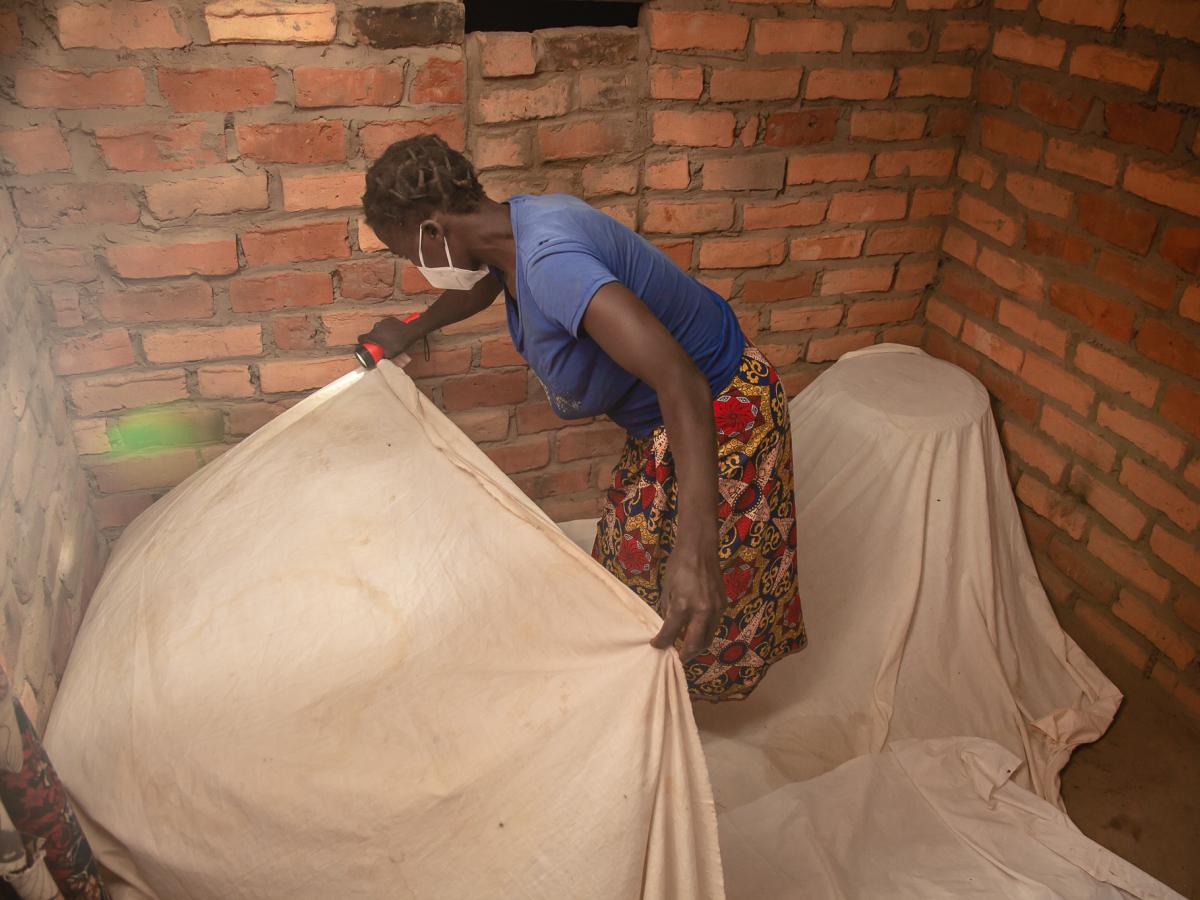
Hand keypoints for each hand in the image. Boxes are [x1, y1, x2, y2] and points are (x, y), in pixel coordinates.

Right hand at [357, 316, 417, 358]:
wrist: (410, 332)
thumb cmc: (400, 343)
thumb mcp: (390, 354)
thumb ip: (382, 357)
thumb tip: (378, 361)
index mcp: (373, 335)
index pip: (361, 338)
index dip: (361, 342)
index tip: (364, 345)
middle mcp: (375, 327)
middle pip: (370, 334)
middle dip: (374, 339)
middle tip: (380, 344)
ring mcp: (382, 322)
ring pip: (378, 329)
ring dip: (380, 333)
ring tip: (388, 339)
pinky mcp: (388, 319)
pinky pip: (384, 324)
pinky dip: (387, 328)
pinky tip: (393, 333)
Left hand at [651, 535, 724, 659]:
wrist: (700, 549)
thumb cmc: (678, 566)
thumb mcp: (666, 588)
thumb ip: (668, 610)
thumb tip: (668, 626)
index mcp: (683, 605)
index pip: (671, 633)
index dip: (661, 643)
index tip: (656, 646)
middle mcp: (701, 611)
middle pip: (695, 645)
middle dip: (685, 655)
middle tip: (677, 658)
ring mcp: (715, 609)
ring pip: (708, 638)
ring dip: (697, 646)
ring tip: (687, 648)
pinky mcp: (723, 605)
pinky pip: (714, 625)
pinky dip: (705, 632)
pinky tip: (697, 630)